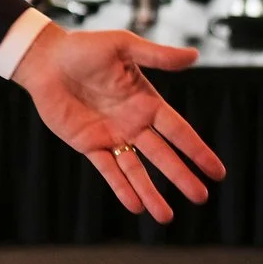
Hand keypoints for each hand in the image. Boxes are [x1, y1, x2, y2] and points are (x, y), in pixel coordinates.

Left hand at [11, 24, 225, 221]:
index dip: (197, 150)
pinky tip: (135, 206)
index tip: (217, 172)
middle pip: (162, 156)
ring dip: (151, 192)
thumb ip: (156, 55)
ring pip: (136, 170)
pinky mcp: (88, 143)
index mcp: (147, 102)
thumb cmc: (83, 48)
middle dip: (181, 176)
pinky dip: (121, 187)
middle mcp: (133, 123)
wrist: (45, 60)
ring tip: (166, 217)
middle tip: (201, 197)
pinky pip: (108, 169)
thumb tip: (194, 55)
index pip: (179, 131)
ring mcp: (111, 135)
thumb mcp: (122, 46)